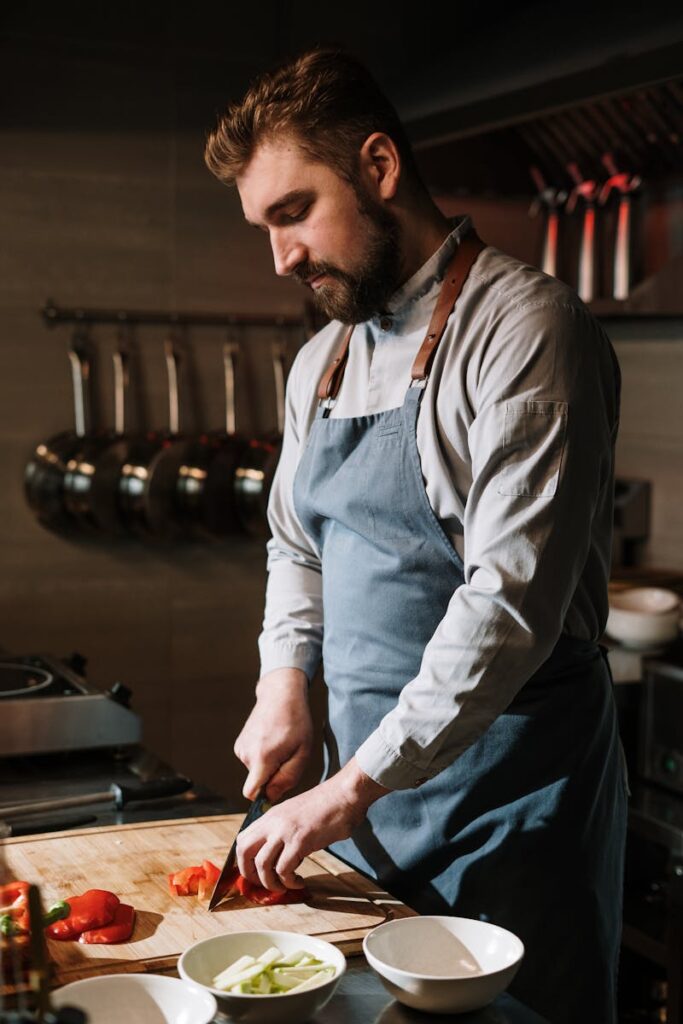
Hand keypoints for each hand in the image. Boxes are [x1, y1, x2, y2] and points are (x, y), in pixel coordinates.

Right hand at [234, 668, 312, 801]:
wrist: (280, 695)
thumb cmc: (296, 723)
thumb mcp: (302, 752)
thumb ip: (287, 778)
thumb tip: (270, 797)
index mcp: (262, 758)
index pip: (251, 793)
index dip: (264, 796)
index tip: (277, 786)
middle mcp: (246, 754)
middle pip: (257, 782)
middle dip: (272, 775)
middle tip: (288, 755)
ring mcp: (241, 748)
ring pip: (255, 771)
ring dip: (268, 764)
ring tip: (280, 744)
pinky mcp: (240, 743)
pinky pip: (252, 760)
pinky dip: (262, 756)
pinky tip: (272, 740)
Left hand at [235, 757, 389, 890]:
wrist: (345, 794)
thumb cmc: (327, 806)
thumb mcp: (296, 814)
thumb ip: (283, 829)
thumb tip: (278, 855)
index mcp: (270, 816)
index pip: (242, 840)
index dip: (244, 862)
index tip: (256, 875)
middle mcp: (273, 822)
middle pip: (244, 853)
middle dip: (250, 875)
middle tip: (266, 884)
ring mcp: (285, 831)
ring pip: (262, 865)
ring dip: (272, 883)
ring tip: (286, 886)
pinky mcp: (300, 841)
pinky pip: (284, 870)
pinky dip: (290, 882)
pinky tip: (300, 881)